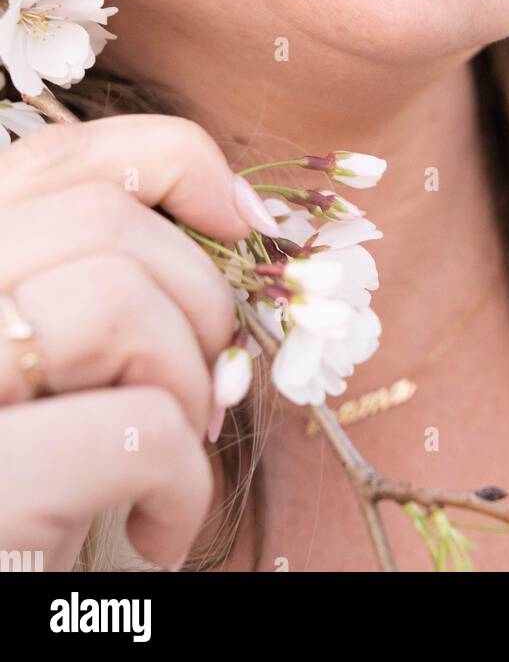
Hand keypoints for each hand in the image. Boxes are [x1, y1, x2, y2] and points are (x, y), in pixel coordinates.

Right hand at [0, 113, 265, 570]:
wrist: (7, 595)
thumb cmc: (39, 491)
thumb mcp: (63, 367)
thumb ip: (109, 275)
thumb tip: (242, 215)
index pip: (54, 157)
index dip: (172, 163)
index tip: (243, 224)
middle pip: (101, 219)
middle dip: (196, 297)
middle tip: (204, 383)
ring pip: (121, 301)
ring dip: (187, 387)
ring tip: (169, 457)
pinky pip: (141, 430)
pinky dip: (183, 487)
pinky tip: (156, 531)